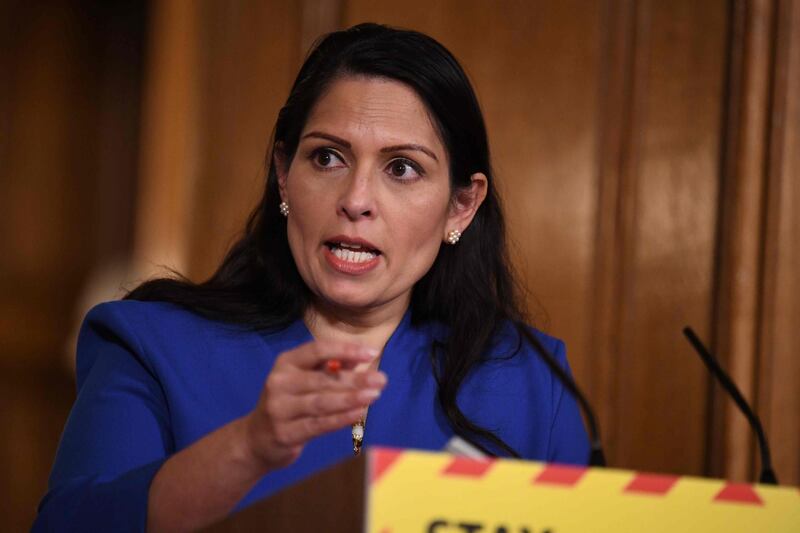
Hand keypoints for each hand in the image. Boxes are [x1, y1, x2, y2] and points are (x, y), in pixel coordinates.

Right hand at [243, 340, 385, 469]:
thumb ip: (329, 367)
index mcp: (285, 363)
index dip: (345, 350)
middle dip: (355, 379)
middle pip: (323, 379)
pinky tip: (359, 413)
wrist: (257, 439)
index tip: (372, 352)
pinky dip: (341, 419)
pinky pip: (318, 424)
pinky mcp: (285, 433)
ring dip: (350, 398)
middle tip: (382, 380)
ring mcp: (279, 409)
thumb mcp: (303, 378)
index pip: (317, 350)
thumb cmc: (290, 402)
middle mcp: (279, 382)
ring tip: (374, 395)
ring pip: (321, 402)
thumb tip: (362, 357)